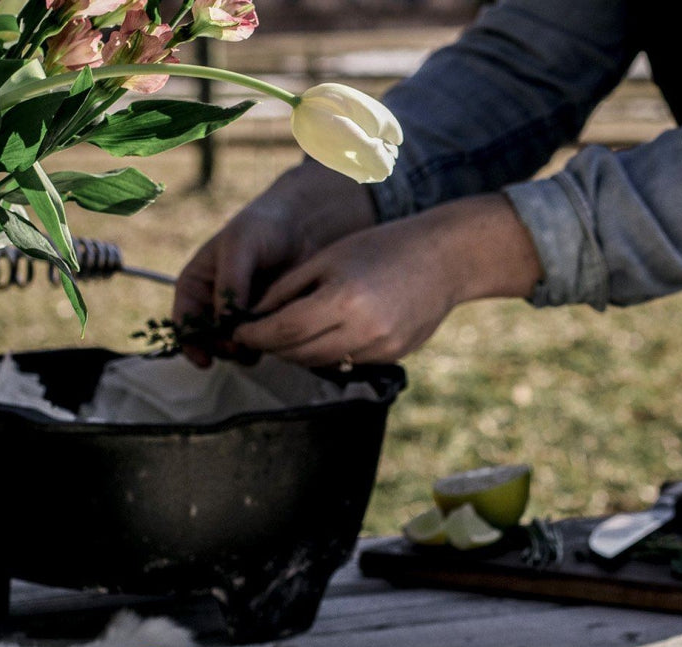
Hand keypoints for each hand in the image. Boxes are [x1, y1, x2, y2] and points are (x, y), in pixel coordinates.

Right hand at [172, 158, 376, 363]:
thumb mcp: (239, 248)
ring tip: (261, 343)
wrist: (299, 227)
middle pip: (209, 341)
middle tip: (240, 349)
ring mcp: (240, 316)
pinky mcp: (266, 321)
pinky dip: (267, 345)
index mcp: (196, 286)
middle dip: (222, 349)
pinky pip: (262, 342)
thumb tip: (225, 323)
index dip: (190, 344)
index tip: (205, 360)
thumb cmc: (261, 228)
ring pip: (236, 347)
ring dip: (245, 351)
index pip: (184, 322)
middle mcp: (214, 305)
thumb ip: (230, 284)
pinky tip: (278, 338)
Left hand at [229, 193, 542, 366]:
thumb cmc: (381, 248)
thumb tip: (253, 317)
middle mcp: (363, 331)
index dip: (254, 333)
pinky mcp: (392, 357)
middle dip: (273, 345)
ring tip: (289, 333)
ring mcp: (381, 348)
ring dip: (298, 352)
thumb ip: (289, 289)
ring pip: (321, 363)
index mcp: (342, 299)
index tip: (237, 330)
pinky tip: (327, 333)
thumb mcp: (329, 258)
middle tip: (257, 333)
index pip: (283, 330)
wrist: (444, 260)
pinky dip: (329, 352)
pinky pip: (347, 362)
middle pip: (299, 353)